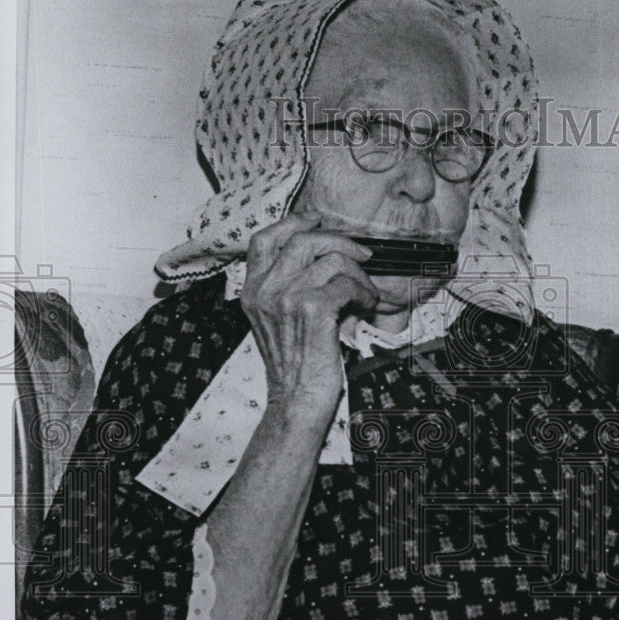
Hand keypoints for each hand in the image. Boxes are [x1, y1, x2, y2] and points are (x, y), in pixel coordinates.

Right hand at [241, 213, 377, 412]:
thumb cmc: (296, 363)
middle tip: (361, 256)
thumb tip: (325, 254)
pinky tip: (366, 305)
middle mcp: (264, 291)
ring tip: (365, 293)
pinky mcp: (311, 310)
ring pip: (332, 260)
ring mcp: (285, 299)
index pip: (263, 239)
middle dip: (339, 242)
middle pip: (303, 240)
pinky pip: (346, 284)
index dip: (293, 222)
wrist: (297, 399)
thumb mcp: (278, 320)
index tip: (318, 220)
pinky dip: (363, 292)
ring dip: (358, 274)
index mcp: (252, 290)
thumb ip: (287, 287)